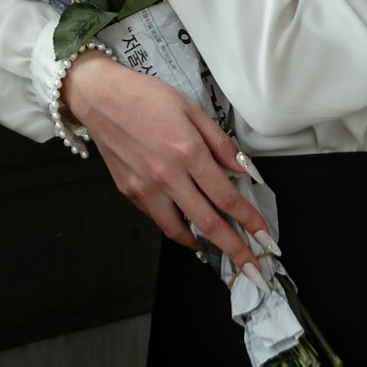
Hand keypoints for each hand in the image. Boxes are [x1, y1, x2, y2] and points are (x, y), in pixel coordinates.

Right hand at [63, 53, 270, 275]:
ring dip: (203, 245)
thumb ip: (218, 142)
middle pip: (207, 223)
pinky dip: (176, 226)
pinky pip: (158, 217)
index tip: (265, 237)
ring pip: (179, 229)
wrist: (101, 97)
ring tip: (220, 253)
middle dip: (234, 249)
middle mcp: (167, 176)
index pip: (226, 196)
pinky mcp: (129, 192)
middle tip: (253, 269)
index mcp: (187, 151)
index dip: (249, 220)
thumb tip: (242, 169)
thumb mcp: (190, 108)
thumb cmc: (147, 96)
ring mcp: (145, 188)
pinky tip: (186, 225)